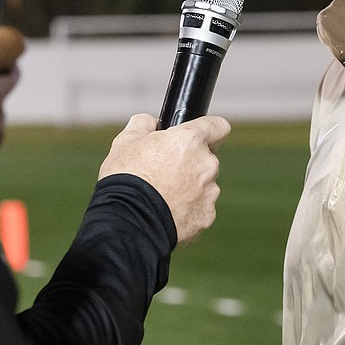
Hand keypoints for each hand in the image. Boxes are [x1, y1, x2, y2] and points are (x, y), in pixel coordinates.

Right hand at [99, 114, 230, 244]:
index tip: (200, 135)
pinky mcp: (206, 216)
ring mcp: (209, 192)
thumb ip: (144, 124)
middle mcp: (206, 164)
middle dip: (190, 163)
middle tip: (163, 172)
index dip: (209, 129)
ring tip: (161, 196)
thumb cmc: (126, 178)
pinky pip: (200, 208)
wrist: (126, 221)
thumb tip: (151, 123)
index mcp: (190, 140)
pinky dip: (187, 210)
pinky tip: (166, 212)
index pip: (218, 126)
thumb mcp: (126, 141)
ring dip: (189, 187)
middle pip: (206, 158)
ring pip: (204, 184)